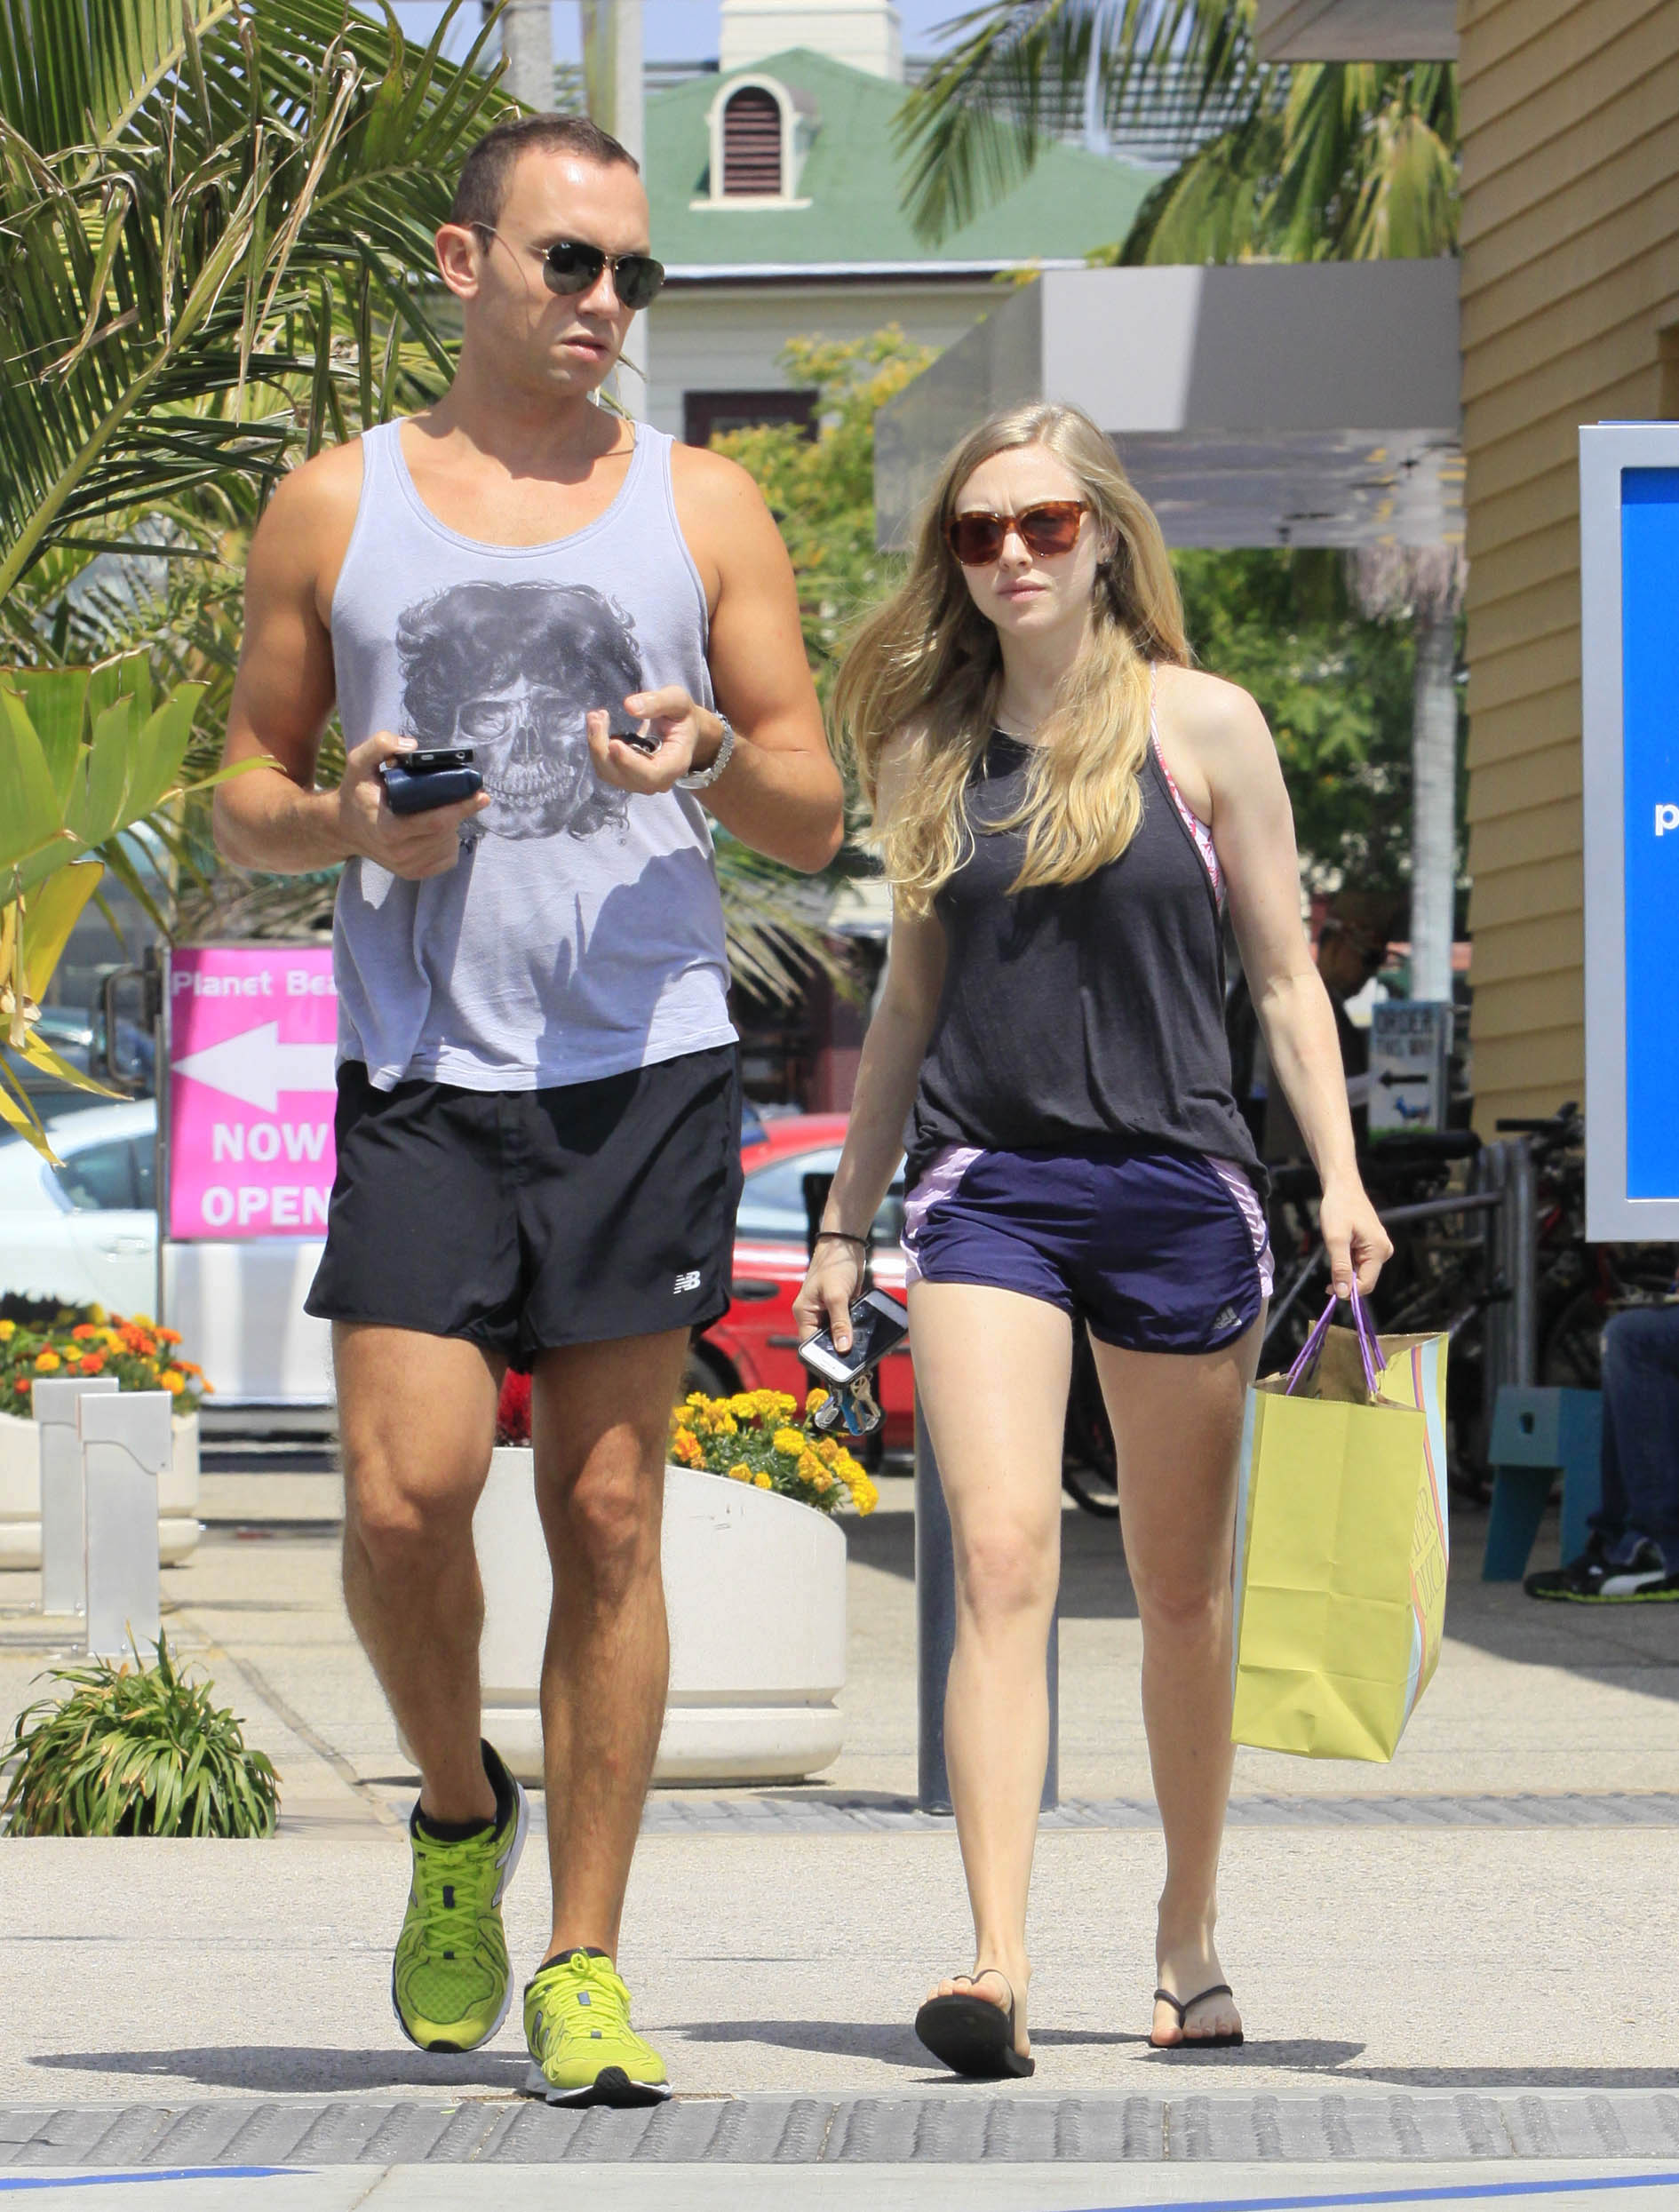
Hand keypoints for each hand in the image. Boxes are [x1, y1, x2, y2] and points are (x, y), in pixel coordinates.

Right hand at [337, 732, 487, 879]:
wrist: (344, 827)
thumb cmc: (357, 792)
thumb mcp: (358, 762)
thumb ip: (380, 745)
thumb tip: (412, 746)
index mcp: (387, 828)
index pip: (435, 822)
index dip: (461, 808)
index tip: (481, 795)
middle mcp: (398, 852)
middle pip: (446, 832)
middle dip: (460, 811)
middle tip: (465, 794)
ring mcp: (406, 866)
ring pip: (449, 845)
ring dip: (454, 825)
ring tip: (441, 809)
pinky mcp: (414, 873)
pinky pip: (448, 858)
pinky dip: (450, 841)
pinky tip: (438, 828)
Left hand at [586, 686, 718, 794]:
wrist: (681, 731)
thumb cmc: (681, 716)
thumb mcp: (677, 701)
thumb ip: (657, 702)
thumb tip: (629, 706)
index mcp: (675, 764)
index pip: (651, 774)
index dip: (629, 763)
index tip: (613, 742)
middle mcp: (658, 780)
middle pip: (624, 776)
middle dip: (603, 749)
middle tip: (596, 718)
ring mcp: (641, 782)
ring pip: (609, 774)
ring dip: (596, 746)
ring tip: (595, 717)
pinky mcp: (627, 777)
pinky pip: (606, 768)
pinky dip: (597, 747)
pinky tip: (598, 725)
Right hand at [792, 1237, 867, 1355]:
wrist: (847, 1245)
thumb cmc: (834, 1266)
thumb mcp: (837, 1296)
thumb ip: (840, 1323)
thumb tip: (843, 1349)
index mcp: (805, 1314)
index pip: (809, 1344)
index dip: (822, 1357)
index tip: (837, 1369)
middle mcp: (815, 1316)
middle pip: (825, 1342)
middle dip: (838, 1352)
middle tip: (855, 1364)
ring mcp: (829, 1313)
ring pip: (838, 1335)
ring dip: (849, 1342)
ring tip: (864, 1354)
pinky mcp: (843, 1308)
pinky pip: (848, 1325)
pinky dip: (856, 1331)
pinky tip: (867, 1340)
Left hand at [1319, 1181, 1393, 1301]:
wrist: (1342, 1186)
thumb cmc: (1338, 1208)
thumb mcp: (1335, 1239)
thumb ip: (1340, 1267)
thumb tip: (1342, 1294)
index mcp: (1379, 1251)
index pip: (1366, 1284)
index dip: (1347, 1290)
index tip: (1328, 1289)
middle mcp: (1384, 1251)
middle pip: (1364, 1279)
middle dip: (1345, 1279)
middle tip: (1326, 1270)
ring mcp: (1380, 1247)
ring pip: (1360, 1270)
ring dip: (1344, 1268)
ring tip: (1334, 1249)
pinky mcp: (1373, 1244)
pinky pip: (1360, 1261)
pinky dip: (1347, 1260)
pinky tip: (1339, 1246)